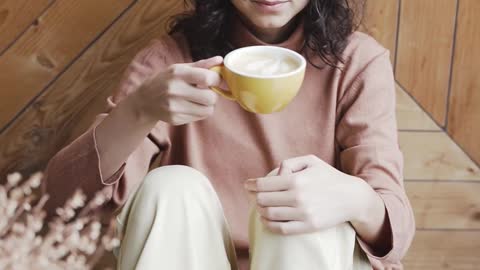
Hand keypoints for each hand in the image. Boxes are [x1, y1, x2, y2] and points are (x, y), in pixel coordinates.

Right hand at [130, 56, 223, 125]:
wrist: (145, 100)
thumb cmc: (166, 81)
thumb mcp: (180, 68)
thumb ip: (201, 65)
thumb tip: (220, 60)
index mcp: (177, 73)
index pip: (207, 78)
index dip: (217, 80)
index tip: (216, 80)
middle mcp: (175, 90)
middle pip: (210, 98)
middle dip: (213, 95)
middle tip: (207, 92)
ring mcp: (174, 107)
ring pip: (207, 111)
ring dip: (208, 106)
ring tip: (199, 100)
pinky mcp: (175, 119)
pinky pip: (199, 118)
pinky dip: (199, 112)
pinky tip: (189, 106)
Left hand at [244, 155, 369, 234]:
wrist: (352, 197)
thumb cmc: (329, 177)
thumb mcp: (311, 161)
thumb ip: (289, 163)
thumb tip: (274, 174)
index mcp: (296, 180)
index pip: (264, 185)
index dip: (252, 185)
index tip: (247, 185)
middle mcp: (298, 197)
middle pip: (263, 200)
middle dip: (256, 197)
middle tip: (256, 196)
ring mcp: (303, 214)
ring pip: (269, 215)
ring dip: (261, 211)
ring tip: (262, 207)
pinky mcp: (308, 226)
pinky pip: (281, 229)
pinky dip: (268, 225)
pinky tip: (266, 220)